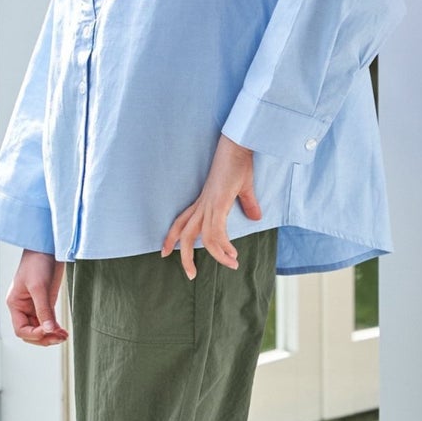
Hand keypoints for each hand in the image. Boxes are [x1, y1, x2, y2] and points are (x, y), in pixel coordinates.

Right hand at [7, 248, 68, 345]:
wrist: (47, 247)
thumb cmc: (37, 262)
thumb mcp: (39, 287)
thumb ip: (43, 310)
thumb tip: (49, 330)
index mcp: (15, 304)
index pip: (21, 329)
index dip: (34, 335)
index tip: (48, 331)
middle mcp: (23, 308)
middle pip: (30, 333)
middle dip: (44, 338)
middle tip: (59, 338)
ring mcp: (35, 306)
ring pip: (41, 329)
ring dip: (51, 335)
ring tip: (64, 336)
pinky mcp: (47, 302)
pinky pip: (49, 321)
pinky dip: (56, 328)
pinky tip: (64, 331)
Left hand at [161, 134, 262, 279]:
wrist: (238, 145)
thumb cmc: (238, 161)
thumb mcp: (244, 187)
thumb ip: (248, 203)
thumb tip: (256, 217)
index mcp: (203, 201)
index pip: (181, 222)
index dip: (171, 237)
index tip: (165, 252)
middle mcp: (203, 205)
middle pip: (185, 234)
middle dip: (185, 256)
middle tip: (190, 275)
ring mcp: (209, 204)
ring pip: (202, 237)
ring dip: (215, 255)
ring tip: (230, 265)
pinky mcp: (218, 203)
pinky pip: (216, 231)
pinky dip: (223, 246)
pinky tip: (233, 253)